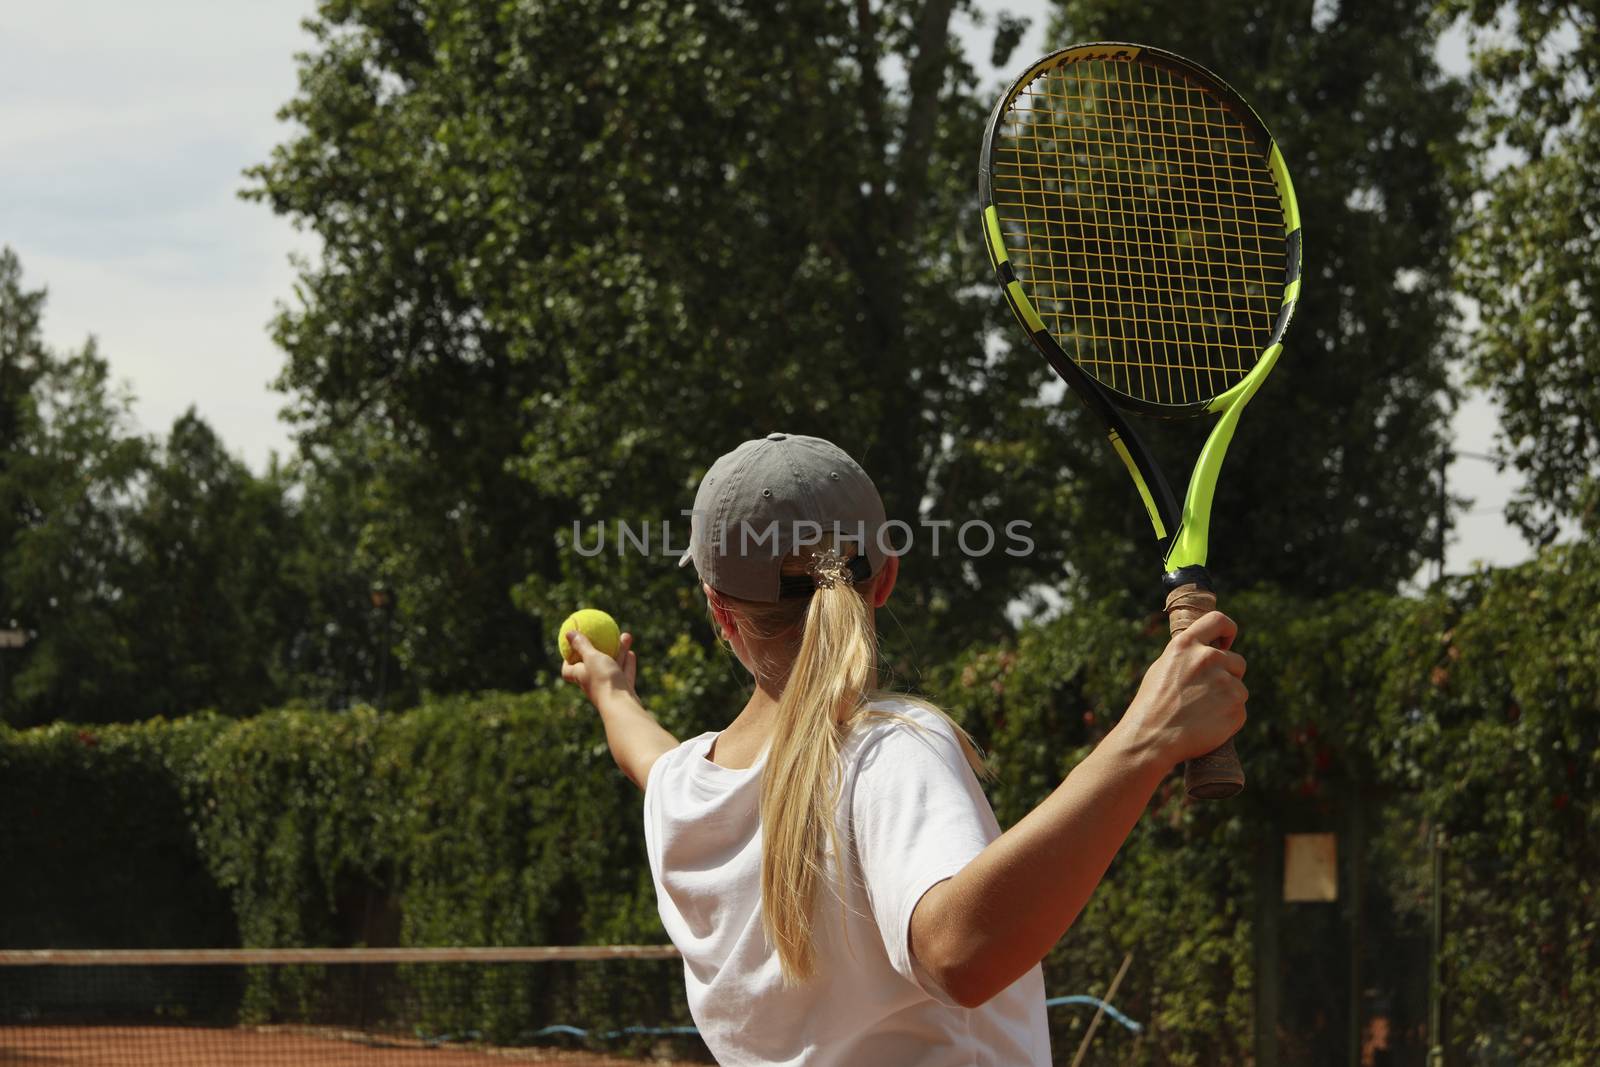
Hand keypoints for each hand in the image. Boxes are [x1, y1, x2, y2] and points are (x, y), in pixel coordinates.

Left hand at [561, 630, 638, 705]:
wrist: (621, 705)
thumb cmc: (603, 680)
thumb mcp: (591, 657)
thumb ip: (581, 645)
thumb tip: (568, 632)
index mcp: (581, 675)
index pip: (568, 670)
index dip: (568, 659)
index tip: (572, 648)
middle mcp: (593, 682)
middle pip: (595, 663)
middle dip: (600, 648)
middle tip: (604, 634)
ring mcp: (609, 687)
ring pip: (613, 666)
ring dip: (619, 651)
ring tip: (625, 635)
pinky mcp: (623, 691)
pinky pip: (625, 674)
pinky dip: (627, 663)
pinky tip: (631, 653)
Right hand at [1122, 610, 1246, 766]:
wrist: (1151, 739)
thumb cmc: (1152, 705)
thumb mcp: (1163, 668)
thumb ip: (1188, 656)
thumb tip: (1209, 650)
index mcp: (1188, 645)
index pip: (1219, 621)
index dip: (1228, 631)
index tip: (1227, 643)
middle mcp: (1209, 659)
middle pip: (1237, 661)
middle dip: (1228, 675)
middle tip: (1207, 694)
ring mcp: (1225, 683)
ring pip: (1239, 688)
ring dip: (1228, 698)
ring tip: (1202, 712)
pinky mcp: (1236, 708)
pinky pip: (1239, 710)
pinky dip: (1228, 718)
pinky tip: (1207, 724)